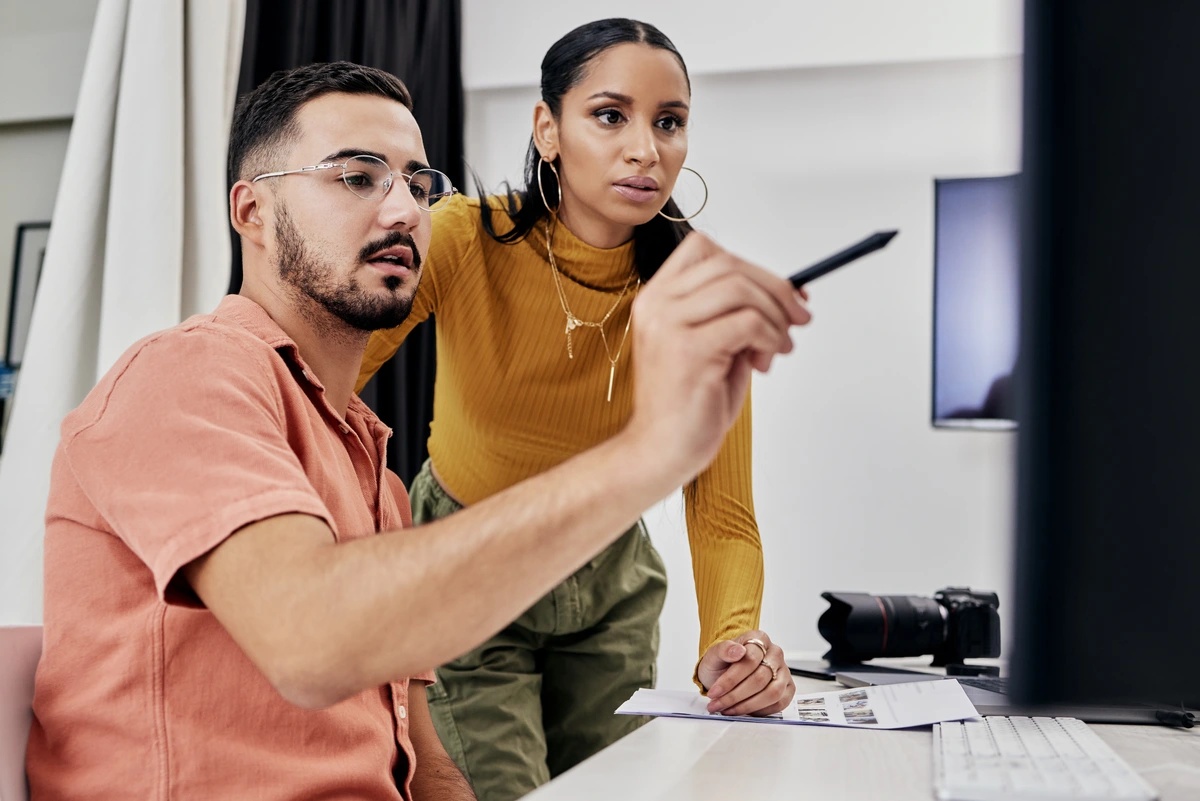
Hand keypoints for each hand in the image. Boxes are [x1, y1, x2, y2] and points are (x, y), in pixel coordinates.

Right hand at [625, 232, 810, 481]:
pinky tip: (766, 360)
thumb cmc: (689, 404)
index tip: (782, 293)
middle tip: (799, 317)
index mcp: (657, 298)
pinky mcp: (687, 350)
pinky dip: (770, 337)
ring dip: (774, 316)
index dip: (750, 265)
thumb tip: (788, 294)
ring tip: (778, 348)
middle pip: (728, 264)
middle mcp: (657, 304)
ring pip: (740, 289)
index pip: (704, 249)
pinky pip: (747, 322)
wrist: (661, 450)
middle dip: (776, 288)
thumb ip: (737, 316)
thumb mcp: (715, 346)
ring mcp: (668, 325)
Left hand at [697, 630, 795, 715]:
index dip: (730, 679)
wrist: (724, 672)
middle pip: (760, 679)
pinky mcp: (787, 688)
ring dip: (747, 706)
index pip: (750, 660)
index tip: (715, 691)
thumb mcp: (714, 654)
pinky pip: (779, 703)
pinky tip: (744, 711)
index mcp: (759, 639)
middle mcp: (774, 654)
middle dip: (735, 696)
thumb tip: (738, 650)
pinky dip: (761, 711)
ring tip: (728, 709)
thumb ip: (723, 649)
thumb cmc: (722, 663)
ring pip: (772, 693)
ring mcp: (783, 671)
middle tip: (718, 704)